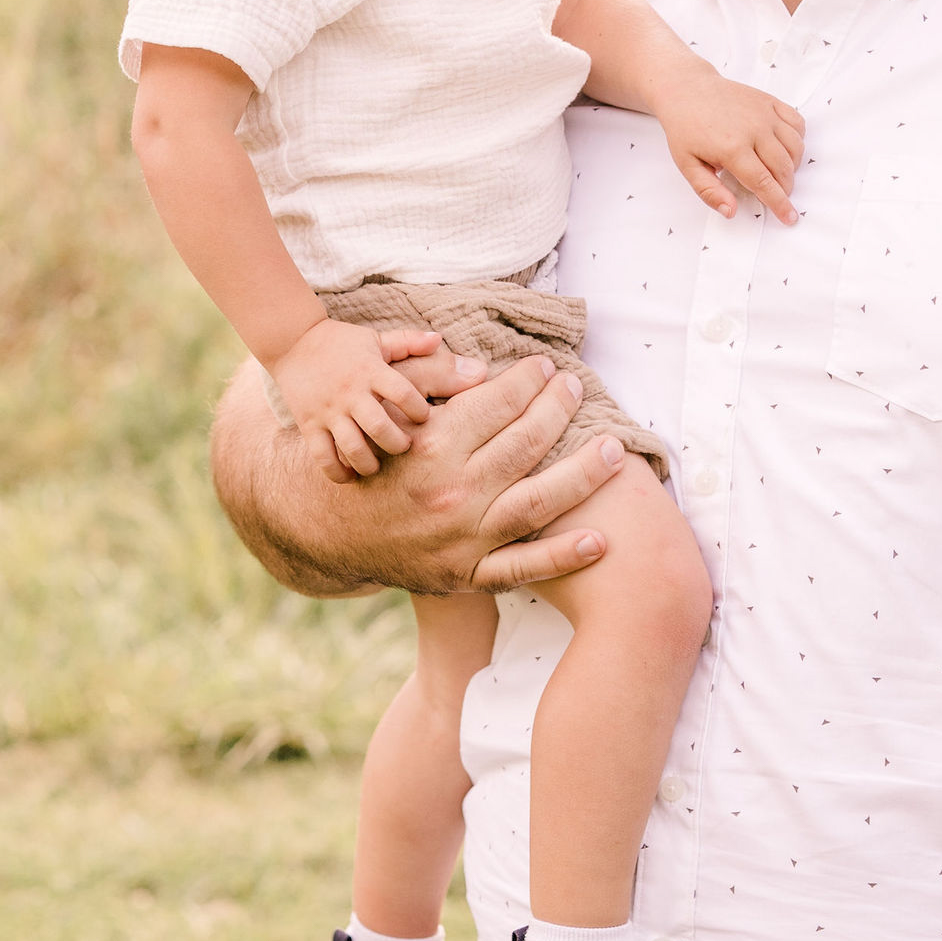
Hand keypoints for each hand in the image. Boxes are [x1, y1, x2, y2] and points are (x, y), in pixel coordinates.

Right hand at [210, 349, 628, 597]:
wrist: (328, 532)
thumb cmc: (370, 464)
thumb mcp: (389, 417)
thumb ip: (433, 385)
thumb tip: (486, 366)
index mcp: (430, 447)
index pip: (497, 404)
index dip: (529, 380)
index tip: (546, 368)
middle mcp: (451, 492)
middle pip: (524, 444)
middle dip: (558, 411)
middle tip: (578, 390)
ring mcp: (462, 538)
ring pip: (537, 501)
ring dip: (583, 475)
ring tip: (613, 452)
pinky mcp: (466, 574)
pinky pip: (523, 568)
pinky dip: (563, 557)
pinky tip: (601, 541)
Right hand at [266, 319, 443, 480]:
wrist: (290, 342)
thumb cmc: (340, 342)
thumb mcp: (374, 339)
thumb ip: (407, 342)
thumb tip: (438, 339)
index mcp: (370, 371)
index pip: (403, 394)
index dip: (419, 411)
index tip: (422, 417)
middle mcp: (350, 393)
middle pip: (380, 427)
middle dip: (398, 444)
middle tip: (404, 446)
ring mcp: (328, 411)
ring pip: (353, 448)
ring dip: (370, 463)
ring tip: (378, 465)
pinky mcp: (308, 424)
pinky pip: (323, 457)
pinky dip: (338, 472)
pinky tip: (350, 475)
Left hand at [655, 69, 804, 224]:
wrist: (687, 89)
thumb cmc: (685, 128)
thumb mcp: (687, 165)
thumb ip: (709, 191)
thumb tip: (731, 211)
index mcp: (732, 148)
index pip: (764, 183)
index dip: (779, 203)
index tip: (789, 217)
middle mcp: (754, 129)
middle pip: (783, 168)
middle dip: (785, 188)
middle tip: (776, 193)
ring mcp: (765, 113)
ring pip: (795, 147)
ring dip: (792, 166)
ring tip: (777, 172)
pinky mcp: (770, 101)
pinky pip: (798, 123)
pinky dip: (797, 139)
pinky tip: (783, 147)